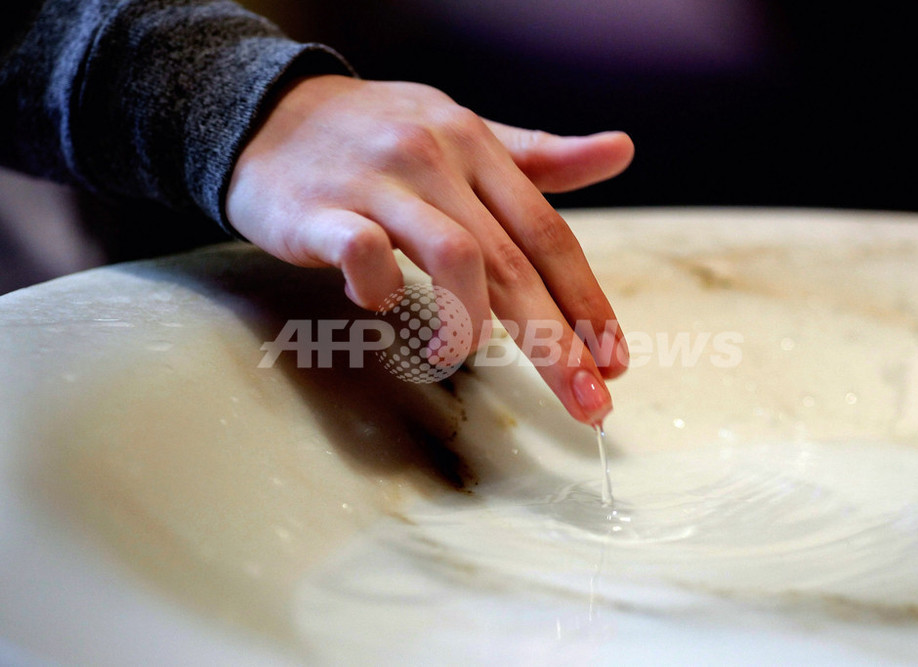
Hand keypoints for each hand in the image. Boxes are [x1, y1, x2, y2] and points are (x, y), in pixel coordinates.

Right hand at [225, 75, 633, 424]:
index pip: (547, 233)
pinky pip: (364, 254)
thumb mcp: (462, 131)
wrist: (268, 111)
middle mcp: (437, 159)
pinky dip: (381, 290)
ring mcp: (379, 183)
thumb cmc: (377, 134)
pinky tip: (378, 306)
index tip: (614, 359)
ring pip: (452, 257)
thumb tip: (621, 150)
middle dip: (558, 340)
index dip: (586, 300)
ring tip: (459, 355)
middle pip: (513, 261)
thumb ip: (538, 155)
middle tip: (588, 402)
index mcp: (477, 147)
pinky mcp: (320, 209)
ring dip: (470, 323)